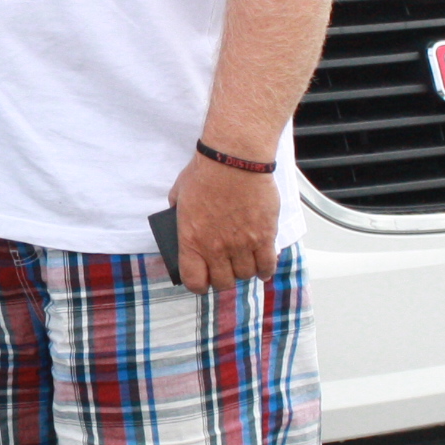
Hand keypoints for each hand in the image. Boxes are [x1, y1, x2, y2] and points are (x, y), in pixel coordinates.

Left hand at [168, 154, 279, 291]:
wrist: (235, 159)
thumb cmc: (207, 172)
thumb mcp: (179, 194)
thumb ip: (177, 213)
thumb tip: (179, 219)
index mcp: (192, 240)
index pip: (194, 280)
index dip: (199, 285)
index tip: (203, 282)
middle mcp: (216, 248)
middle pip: (223, 282)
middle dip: (223, 278)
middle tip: (226, 269)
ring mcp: (242, 244)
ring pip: (245, 275)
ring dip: (244, 271)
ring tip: (244, 262)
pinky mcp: (264, 236)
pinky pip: (267, 264)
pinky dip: (265, 269)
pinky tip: (263, 267)